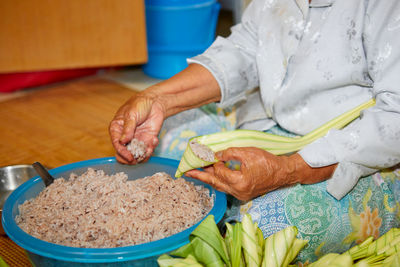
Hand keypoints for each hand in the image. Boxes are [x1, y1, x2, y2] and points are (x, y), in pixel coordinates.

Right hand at [109, 92, 164, 163]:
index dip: (122, 152)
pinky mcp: (146, 141)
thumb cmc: (139, 104)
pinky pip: (147, 151)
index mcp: (116, 129)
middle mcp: (125, 137)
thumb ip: (128, 128)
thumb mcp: (131, 115)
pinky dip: (151, 150)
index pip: (116, 144)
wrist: (154, 102)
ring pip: (136, 155)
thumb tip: (122, 142)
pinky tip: (154, 140)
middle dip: (131, 158)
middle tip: (138, 158)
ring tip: (149, 149)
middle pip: (124, 154)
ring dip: (143, 155)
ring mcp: (136, 140)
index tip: (129, 157)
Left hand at [185, 147, 335, 200]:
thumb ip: (230, 153)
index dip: (212, 162)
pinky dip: (217, 181)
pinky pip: (226, 187)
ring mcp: (240, 195)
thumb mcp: (248, 152)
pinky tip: (211, 176)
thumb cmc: (267, 161)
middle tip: (186, 172)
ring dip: (207, 178)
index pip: (219, 172)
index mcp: (240, 182)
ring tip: (194, 174)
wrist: (283, 173)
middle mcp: (238, 192)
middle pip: (215, 183)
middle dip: (200, 176)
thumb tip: (216, 154)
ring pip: (219, 186)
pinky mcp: (243, 194)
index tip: (205, 154)